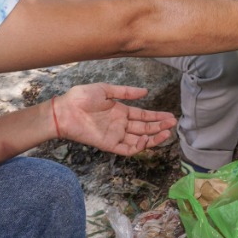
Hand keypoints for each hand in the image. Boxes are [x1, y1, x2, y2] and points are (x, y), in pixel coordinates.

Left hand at [53, 84, 175, 154]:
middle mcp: (120, 124)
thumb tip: (145, 92)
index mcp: (120, 111)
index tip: (170, 116)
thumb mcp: (106, 89)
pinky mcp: (109, 144)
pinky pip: (127, 149)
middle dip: (159, 126)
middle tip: (173, 124)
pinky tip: (147, 140)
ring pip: (139, 139)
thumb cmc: (81, 97)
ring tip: (166, 133)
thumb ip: (126, 92)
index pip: (143, 116)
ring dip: (153, 137)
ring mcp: (115, 135)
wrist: (65, 110)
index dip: (156, 116)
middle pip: (144, 128)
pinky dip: (138, 147)